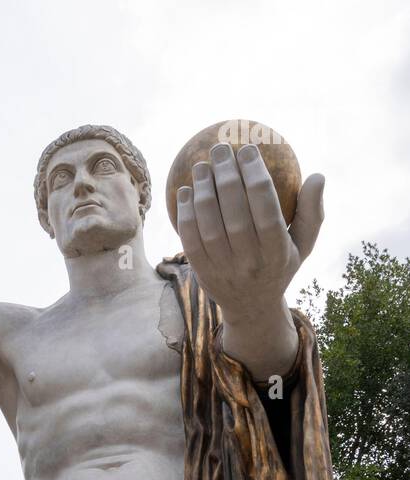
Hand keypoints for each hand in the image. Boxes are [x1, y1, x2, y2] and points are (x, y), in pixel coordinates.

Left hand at [176, 143, 323, 323]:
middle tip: (220, 149)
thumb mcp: (304, 244)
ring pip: (209, 225)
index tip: (248, 149)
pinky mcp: (202, 274)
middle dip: (226, 176)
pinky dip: (185, 214)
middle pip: (234, 213)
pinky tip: (184, 192)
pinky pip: (190, 240)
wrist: (252, 309)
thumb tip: (317, 175)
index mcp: (277, 252)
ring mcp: (224, 270)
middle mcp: (250, 262)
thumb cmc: (280, 264)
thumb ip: (312, 212)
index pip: (265, 207)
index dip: (255, 175)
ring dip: (202, 191)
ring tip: (201, 166)